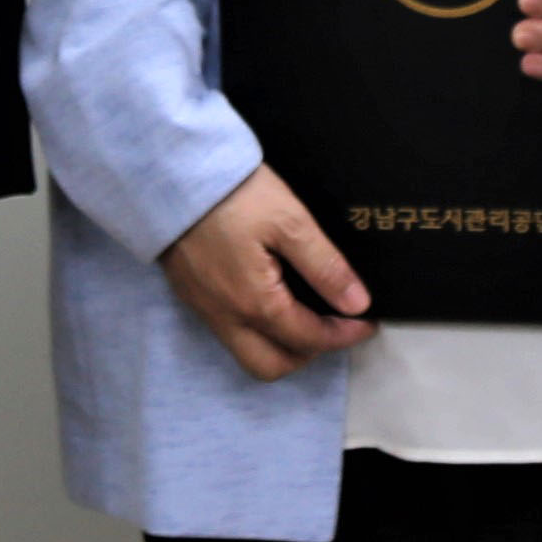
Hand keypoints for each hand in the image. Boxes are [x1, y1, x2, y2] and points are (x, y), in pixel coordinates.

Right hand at [160, 165, 375, 381]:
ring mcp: (206, 310)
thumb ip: (325, 266)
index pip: (309, 338)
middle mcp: (227, 318)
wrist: (174, 175)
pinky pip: (229, 334)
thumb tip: (357, 303)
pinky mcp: (193, 296)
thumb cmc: (233, 194)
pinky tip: (271, 302)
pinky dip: (257, 332)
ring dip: (282, 347)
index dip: (344, 335)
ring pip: (248, 354)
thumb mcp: (290, 221)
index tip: (367, 323)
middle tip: (335, 327)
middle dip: (309, 354)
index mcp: (255, 303)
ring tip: (305, 317)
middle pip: (273, 366)